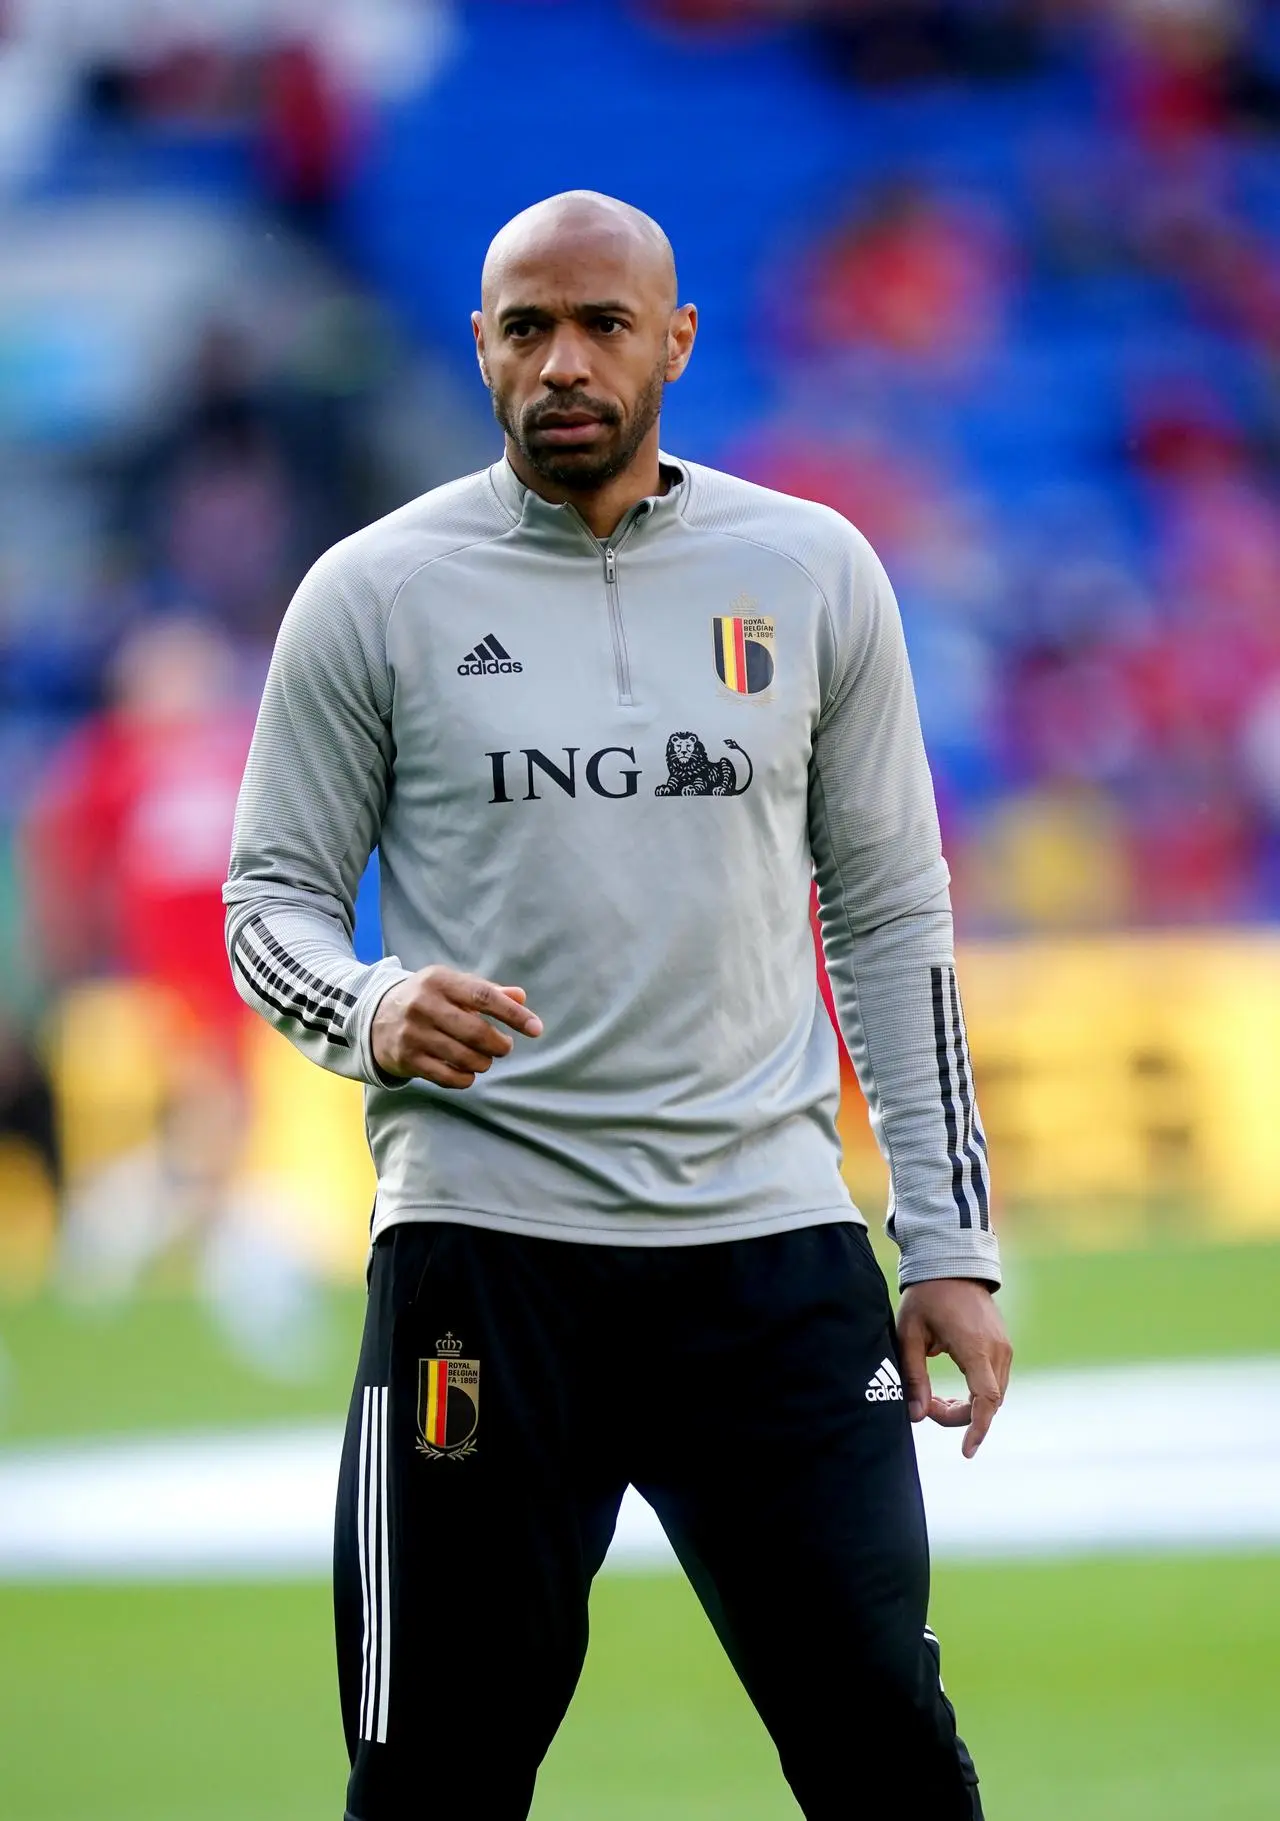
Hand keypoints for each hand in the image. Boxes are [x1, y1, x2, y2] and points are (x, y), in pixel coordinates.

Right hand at [371, 966, 541, 1089]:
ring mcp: (413, 1033)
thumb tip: (521, 997)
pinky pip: (448, 1077)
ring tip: (485, 1059)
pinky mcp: (407, 1059)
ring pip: (465, 1057)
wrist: (374, 1016)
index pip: (484, 997)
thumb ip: (487, 992)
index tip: (536, 1029)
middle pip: (477, 1032)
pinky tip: (468, 1072)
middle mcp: (424, 1005)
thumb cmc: (427, 999)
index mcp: (439, 980)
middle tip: (504, 1047)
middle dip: (499, 1045)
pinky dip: (466, 1078)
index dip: (514, 1014)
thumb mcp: (453, 986)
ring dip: (484, 1062)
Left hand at [896, 1278, 1011, 1459]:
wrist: (952, 1264)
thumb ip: (914, 1376)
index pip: (985, 1399)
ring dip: (968, 1407)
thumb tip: (915, 1416)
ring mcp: (1004, 1347)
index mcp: (975, 1347)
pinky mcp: (1003, 1346)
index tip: (966, 1451)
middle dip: (960, 1417)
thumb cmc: (927, 1297)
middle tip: (927, 1408)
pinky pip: (995, 1382)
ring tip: (934, 1400)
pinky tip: (951, 1393)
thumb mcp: (910, 1334)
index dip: (977, 1428)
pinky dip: (976, 1395)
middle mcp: (997, 1350)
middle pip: (989, 1403)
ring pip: (994, 1395)